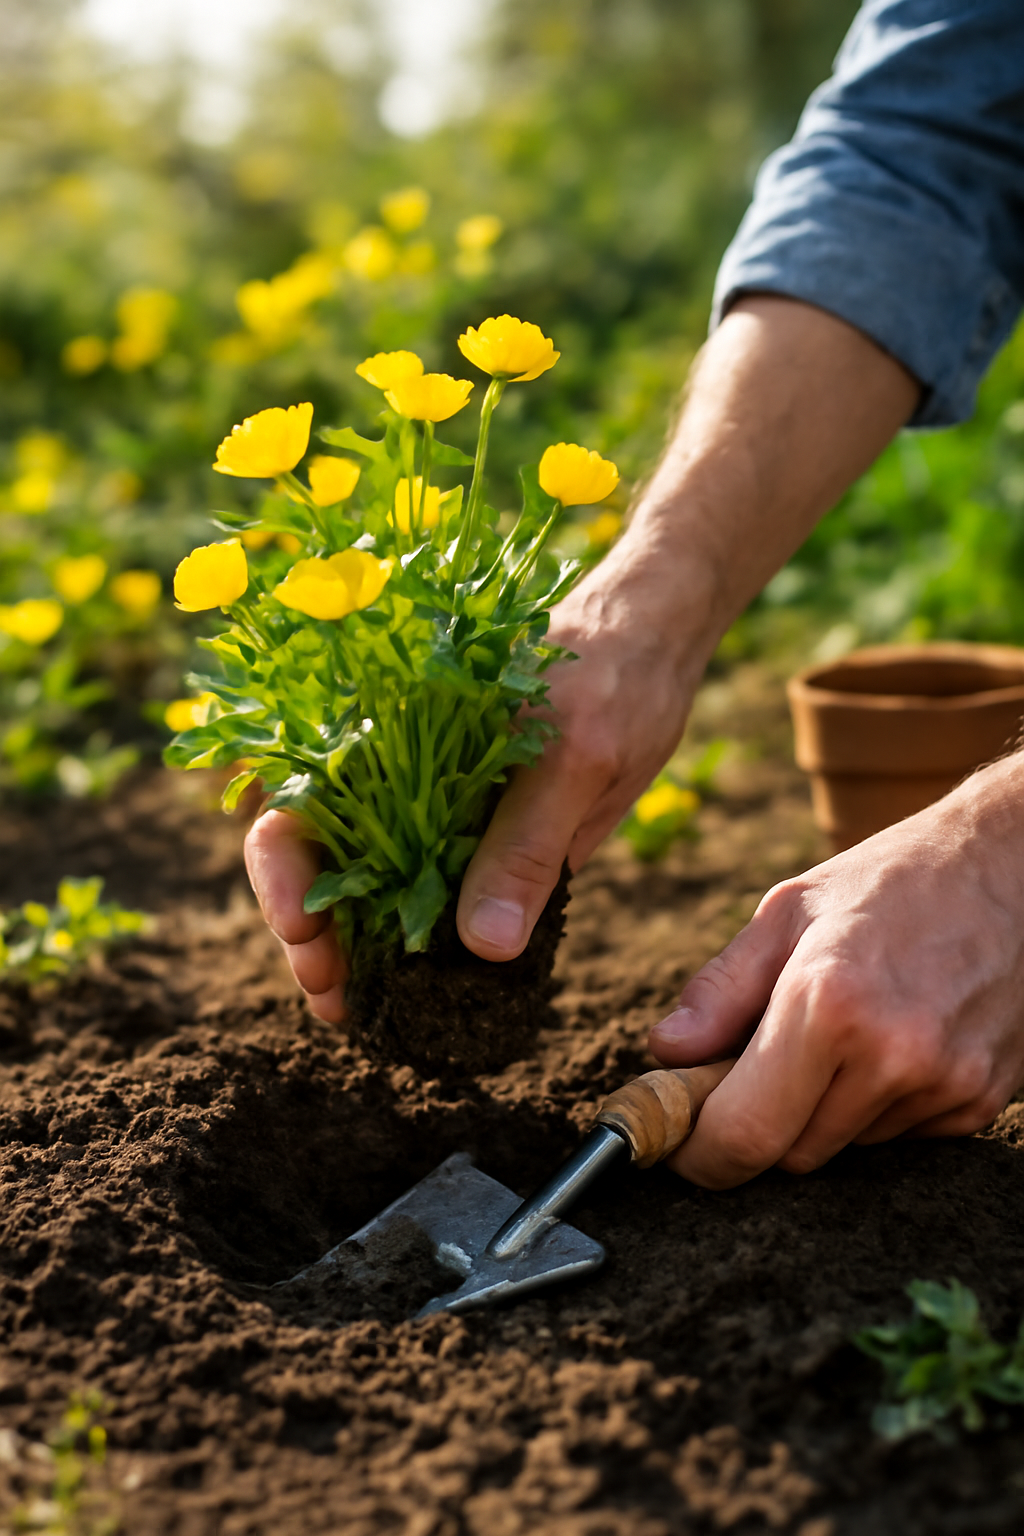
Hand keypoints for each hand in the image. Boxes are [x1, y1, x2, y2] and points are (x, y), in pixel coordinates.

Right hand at [243, 543, 703, 1013]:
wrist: (657, 648)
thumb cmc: (610, 678)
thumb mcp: (574, 757)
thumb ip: (527, 844)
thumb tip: (482, 945)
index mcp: (394, 734)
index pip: (302, 796)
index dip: (282, 864)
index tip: (303, 923)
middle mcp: (400, 777)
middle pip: (318, 855)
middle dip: (309, 929)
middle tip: (332, 993)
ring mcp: (436, 815)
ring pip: (365, 888)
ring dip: (349, 950)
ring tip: (352, 1010)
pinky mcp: (477, 847)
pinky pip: (430, 904)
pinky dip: (411, 953)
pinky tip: (409, 997)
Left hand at [648, 753, 1023, 1187]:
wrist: (1012, 867)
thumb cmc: (889, 880)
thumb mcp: (787, 913)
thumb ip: (719, 991)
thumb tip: (664, 1054)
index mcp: (828, 1003)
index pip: (744, 1133)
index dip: (700, 1154)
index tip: (680, 1144)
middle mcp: (891, 1055)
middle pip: (789, 1154)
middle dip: (757, 1122)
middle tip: (755, 1062)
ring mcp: (944, 1085)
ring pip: (841, 1148)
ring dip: (818, 1111)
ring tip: (838, 1030)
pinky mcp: (979, 1102)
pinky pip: (896, 1137)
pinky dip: (874, 1105)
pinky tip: (888, 1040)